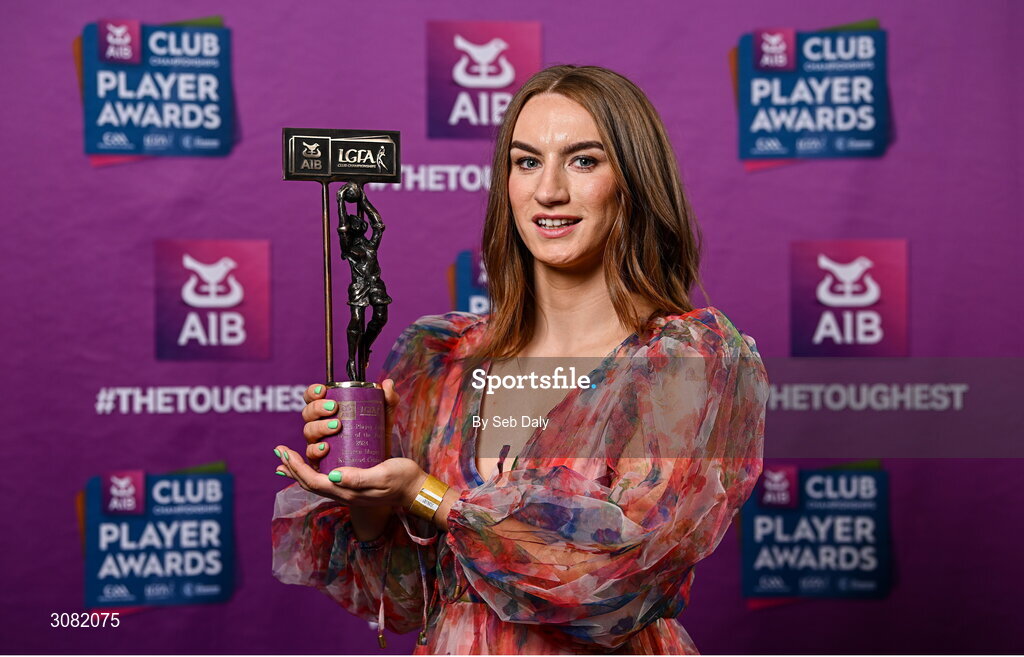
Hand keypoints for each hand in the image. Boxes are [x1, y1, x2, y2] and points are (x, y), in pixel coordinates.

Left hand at [275, 380, 424, 507]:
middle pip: (309, 483)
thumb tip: (333, 475)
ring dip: (299, 469)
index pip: (312, 481)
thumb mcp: (383, 476)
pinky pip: (326, 478)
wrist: (416, 489)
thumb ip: (359, 478)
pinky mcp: (354, 481)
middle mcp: (343, 492)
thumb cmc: (402, 480)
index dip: (296, 467)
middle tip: (279, 451)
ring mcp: (347, 488)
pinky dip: (313, 470)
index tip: (283, 452)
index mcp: (347, 491)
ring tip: (286, 459)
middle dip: (292, 467)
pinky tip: (312, 461)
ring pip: (316, 481)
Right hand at [295, 380, 398, 470]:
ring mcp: (318, 443)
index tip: (323, 390)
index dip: (312, 392)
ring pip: (309, 432)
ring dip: (319, 426)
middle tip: (334, 407)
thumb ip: (388, 399)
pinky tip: (325, 447)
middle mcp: (320, 425)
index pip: (313, 398)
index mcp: (329, 411)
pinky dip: (315, 450)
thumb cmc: (375, 437)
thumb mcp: (383, 417)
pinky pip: (311, 455)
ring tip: (336, 425)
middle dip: (317, 408)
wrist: (380, 463)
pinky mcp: (320, 461)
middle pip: (308, 413)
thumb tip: (387, 383)